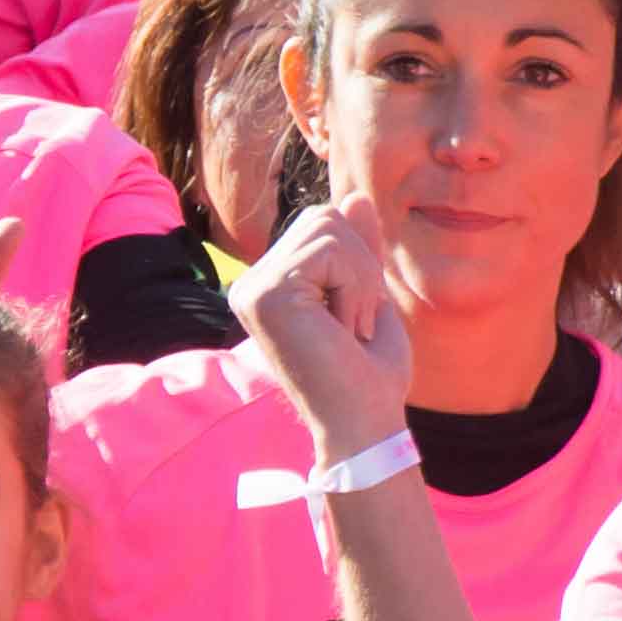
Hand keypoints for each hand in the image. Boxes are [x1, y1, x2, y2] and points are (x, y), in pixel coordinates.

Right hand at [237, 189, 413, 449]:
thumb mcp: (370, 296)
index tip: (356, 321)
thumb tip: (355, 196)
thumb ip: (358, 249)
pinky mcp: (265, 295)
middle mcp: (252, 284)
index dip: (358, 262)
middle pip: (325, 216)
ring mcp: (253, 288)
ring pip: (330, 228)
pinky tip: (344, 331)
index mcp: (271, 284)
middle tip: (355, 325)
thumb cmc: (369, 374)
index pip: (322, 222)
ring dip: (362, 280)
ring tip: (350, 329)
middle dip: (362, 266)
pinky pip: (331, 251)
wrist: (363, 424)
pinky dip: (356, 288)